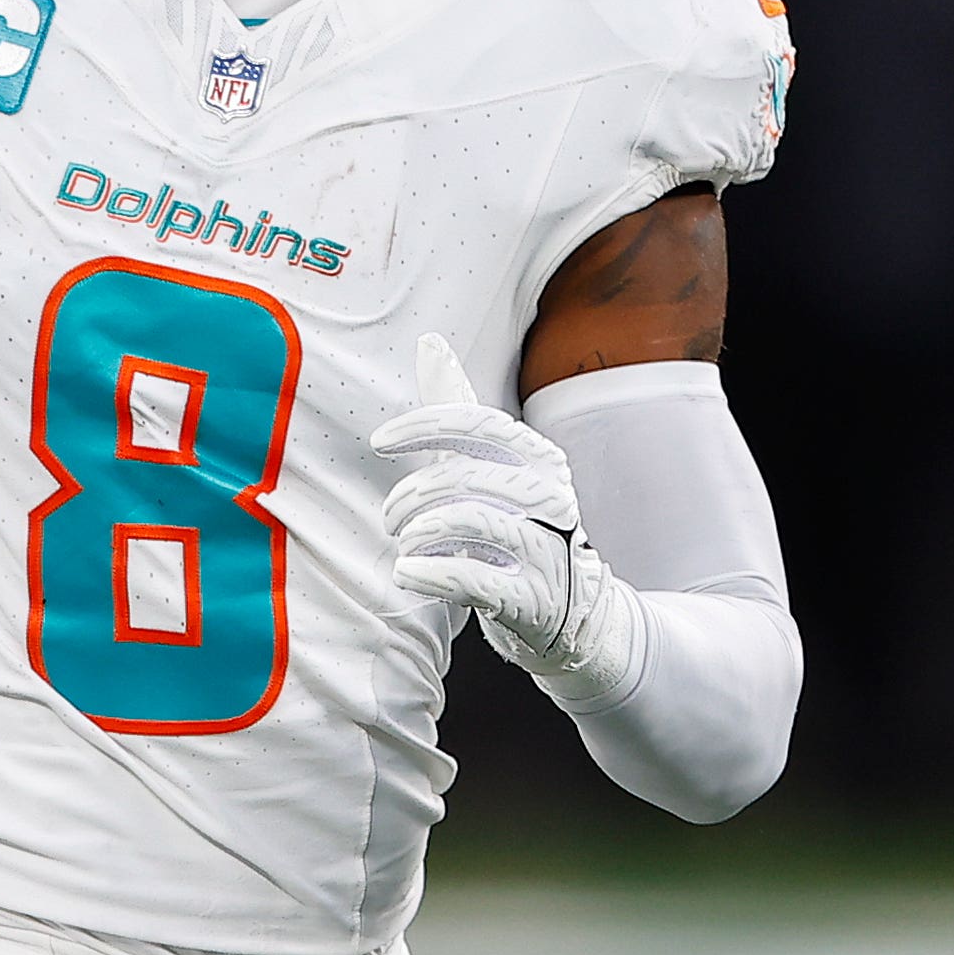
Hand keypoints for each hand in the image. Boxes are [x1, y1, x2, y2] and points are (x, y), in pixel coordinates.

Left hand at [374, 341, 637, 699]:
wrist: (572, 611)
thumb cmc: (515, 527)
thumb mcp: (490, 466)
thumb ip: (458, 410)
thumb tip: (429, 342)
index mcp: (538, 458)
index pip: (479, 424)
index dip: (425, 428)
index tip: (381, 442)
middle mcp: (549, 497)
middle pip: (466, 477)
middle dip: (411, 496)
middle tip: (389, 518)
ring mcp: (546, 548)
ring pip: (470, 522)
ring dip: (419, 534)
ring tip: (405, 545)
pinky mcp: (533, 598)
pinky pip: (474, 579)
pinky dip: (430, 573)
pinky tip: (408, 573)